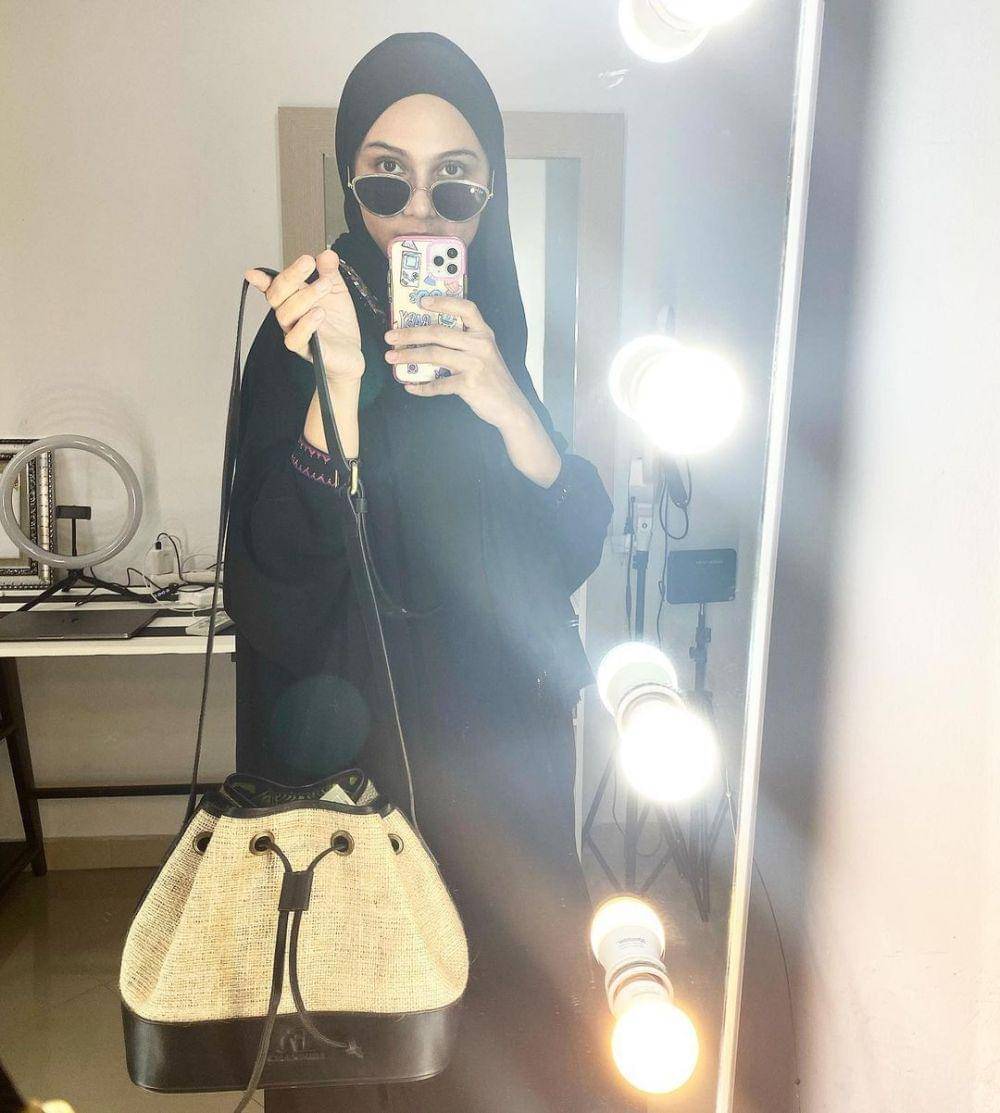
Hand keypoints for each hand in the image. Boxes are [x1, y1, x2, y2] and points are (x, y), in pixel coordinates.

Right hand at [244, 250, 363, 385]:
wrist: (350, 354)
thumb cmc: (338, 323)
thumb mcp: (336, 291)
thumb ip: (330, 272)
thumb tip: (327, 254)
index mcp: (294, 298)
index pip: (273, 287)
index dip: (261, 280)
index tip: (254, 273)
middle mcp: (290, 315)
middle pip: (276, 296)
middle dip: (291, 276)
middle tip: (308, 262)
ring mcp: (295, 332)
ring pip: (285, 314)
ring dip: (305, 296)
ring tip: (324, 286)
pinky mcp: (306, 350)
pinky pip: (294, 339)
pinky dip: (306, 324)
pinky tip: (319, 313)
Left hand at [383, 297, 532, 430]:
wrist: (510, 407)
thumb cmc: (493, 379)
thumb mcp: (486, 353)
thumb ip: (466, 342)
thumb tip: (429, 336)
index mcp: (484, 333)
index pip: (465, 308)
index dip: (443, 302)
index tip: (422, 302)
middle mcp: (480, 345)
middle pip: (439, 332)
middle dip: (410, 333)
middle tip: (390, 336)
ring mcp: (475, 364)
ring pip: (434, 355)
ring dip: (409, 356)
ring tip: (392, 358)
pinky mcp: (468, 385)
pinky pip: (438, 384)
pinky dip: (421, 387)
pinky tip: (410, 386)